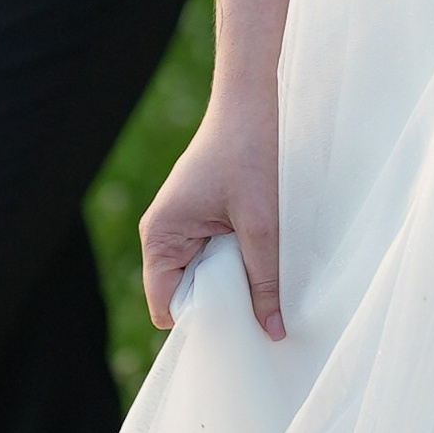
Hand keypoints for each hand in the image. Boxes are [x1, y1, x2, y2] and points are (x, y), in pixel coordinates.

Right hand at [140, 92, 282, 339]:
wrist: (256, 100)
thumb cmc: (250, 151)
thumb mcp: (263, 224)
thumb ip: (266, 280)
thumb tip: (273, 332)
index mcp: (161, 236)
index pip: (167, 305)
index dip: (201, 323)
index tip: (240, 332)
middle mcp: (165, 234)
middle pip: (187, 295)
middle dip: (222, 306)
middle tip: (264, 313)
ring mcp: (185, 226)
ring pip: (207, 277)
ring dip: (236, 282)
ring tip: (269, 284)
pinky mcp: (205, 217)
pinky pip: (218, 255)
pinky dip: (241, 262)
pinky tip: (267, 260)